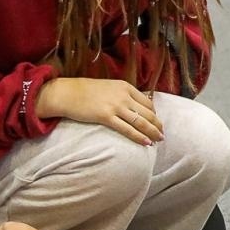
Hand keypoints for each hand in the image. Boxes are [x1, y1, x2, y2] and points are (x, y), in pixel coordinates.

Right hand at [35, 77, 161, 145]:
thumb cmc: (85, 91)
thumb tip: (131, 106)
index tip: (156, 122)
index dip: (154, 114)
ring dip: (152, 132)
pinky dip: (139, 136)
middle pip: (148, 112)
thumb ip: (121, 94)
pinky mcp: (106, 116)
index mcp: (125, 87)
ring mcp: (116, 106)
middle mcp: (123, 95)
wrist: (67, 93)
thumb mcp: (108, 87)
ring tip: (159, 140)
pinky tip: (146, 143)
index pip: (147, 101)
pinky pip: (127, 129)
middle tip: (162, 134)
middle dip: (157, 124)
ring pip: (141, 121)